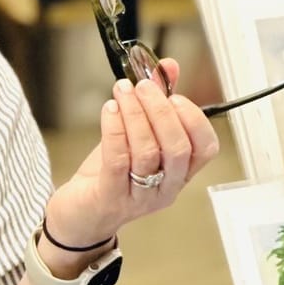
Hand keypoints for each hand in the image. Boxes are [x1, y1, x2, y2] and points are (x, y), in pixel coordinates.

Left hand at [46, 61, 219, 246]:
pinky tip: (109, 110)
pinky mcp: (110, 198)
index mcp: (180, 174)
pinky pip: (118, 159)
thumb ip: (154, 103)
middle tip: (142, 85)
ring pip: (147, 152)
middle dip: (160, 109)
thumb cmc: (109, 177)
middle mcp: (165, 188)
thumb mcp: (135, 137)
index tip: (173, 94)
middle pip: (177, 147)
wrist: (78, 217)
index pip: (205, 147)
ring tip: (122, 92)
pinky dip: (115, 129)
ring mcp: (139, 197)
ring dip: (135, 114)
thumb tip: (168, 67)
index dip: (193, 117)